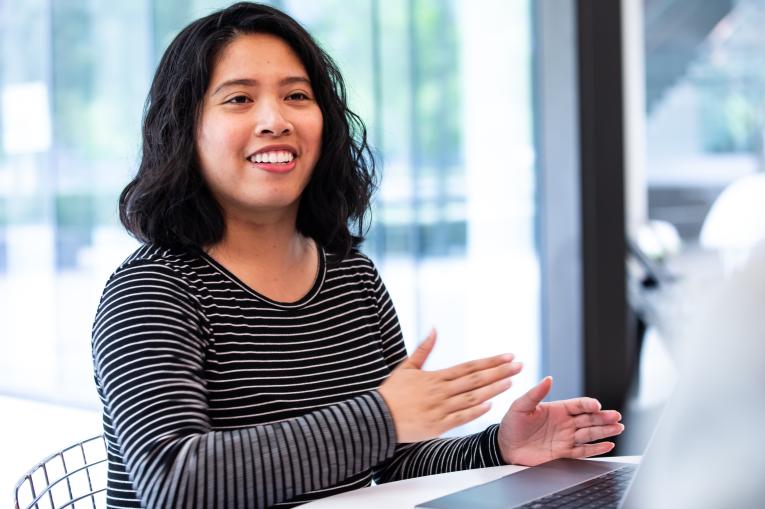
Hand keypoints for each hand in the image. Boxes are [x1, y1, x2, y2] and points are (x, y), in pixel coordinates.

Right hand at [378, 329, 522, 442]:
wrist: (376, 417)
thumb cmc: (391, 392)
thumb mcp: (406, 367)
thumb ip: (423, 349)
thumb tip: (434, 328)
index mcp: (435, 377)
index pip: (469, 366)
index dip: (490, 361)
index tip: (508, 356)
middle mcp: (440, 391)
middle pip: (475, 380)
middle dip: (499, 372)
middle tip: (519, 365)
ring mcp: (440, 409)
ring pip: (472, 397)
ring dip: (492, 389)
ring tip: (510, 382)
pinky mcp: (437, 426)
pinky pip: (460, 417)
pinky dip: (475, 412)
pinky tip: (490, 405)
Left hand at [498, 376, 623, 465]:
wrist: (505, 447)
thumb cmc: (511, 424)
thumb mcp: (521, 406)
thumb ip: (535, 393)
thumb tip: (548, 378)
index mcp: (557, 409)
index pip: (578, 405)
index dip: (588, 404)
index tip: (597, 405)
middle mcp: (564, 423)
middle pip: (589, 419)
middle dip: (603, 418)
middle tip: (616, 417)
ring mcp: (565, 438)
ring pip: (589, 434)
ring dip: (604, 431)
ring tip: (618, 428)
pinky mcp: (563, 453)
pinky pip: (583, 451)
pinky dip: (596, 449)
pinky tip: (608, 445)